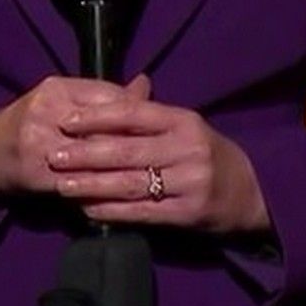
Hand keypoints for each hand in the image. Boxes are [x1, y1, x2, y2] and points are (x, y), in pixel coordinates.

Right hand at [0, 73, 150, 199]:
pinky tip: (122, 194)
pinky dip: (101, 189)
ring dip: (122, 169)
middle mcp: (46, 112)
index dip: (136, 114)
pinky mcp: (37, 176)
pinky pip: (78, 183)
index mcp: (56, 89)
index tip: (158, 128)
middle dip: (133, 144)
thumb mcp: (64, 101)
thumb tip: (145, 84)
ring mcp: (40, 145)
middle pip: (103, 128)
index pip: (108, 98)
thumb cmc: (32, 122)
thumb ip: (104, 96)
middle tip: (160, 157)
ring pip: (93, 157)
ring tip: (148, 176)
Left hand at [50, 75, 270, 234]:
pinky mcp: (188, 213)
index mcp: (183, 120)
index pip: (134, 114)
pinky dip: (112, 211)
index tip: (66, 121)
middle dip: (86, 153)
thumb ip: (149, 114)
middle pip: (127, 150)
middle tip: (54, 155)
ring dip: (92, 185)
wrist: (251, 192)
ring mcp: (189, 183)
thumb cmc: (208, 153)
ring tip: (62, 185)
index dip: (98, 117)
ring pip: (130, 183)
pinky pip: (142, 212)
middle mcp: (187, 149)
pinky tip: (88, 209)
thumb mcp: (185, 127)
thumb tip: (114, 92)